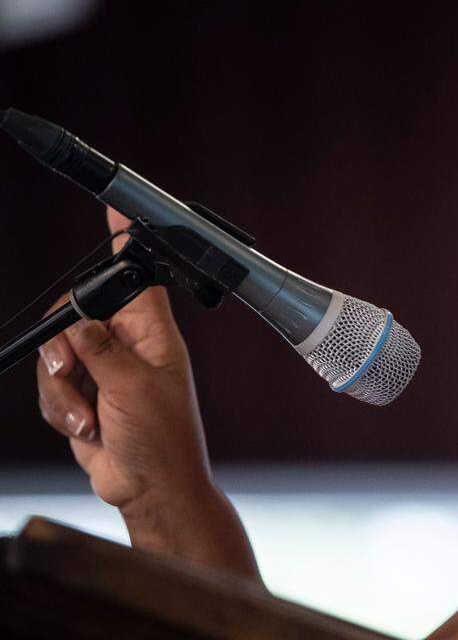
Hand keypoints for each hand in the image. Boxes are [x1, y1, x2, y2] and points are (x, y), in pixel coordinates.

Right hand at [36, 207, 210, 508]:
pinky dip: (61, 409)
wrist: (148, 487)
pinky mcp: (84, 395)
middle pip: (75, 315)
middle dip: (64, 347)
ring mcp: (104, 370)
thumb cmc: (163, 440)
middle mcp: (127, 345)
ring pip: (56, 355)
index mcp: (153, 334)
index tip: (115, 212)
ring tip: (90, 416)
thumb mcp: (133, 388)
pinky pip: (52, 387)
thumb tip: (78, 323)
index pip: (137, 277)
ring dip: (63, 391)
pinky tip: (88, 429)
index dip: (126, 245)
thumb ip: (101, 349)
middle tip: (71, 370)